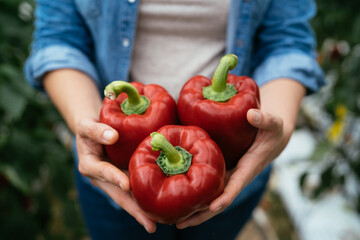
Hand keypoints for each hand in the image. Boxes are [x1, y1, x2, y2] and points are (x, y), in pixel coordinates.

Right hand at [76, 118, 156, 232]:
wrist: (93, 130)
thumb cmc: (88, 126)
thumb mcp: (86, 126)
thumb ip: (96, 130)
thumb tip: (113, 136)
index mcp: (90, 166)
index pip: (103, 172)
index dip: (114, 177)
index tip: (126, 185)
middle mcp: (102, 178)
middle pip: (119, 196)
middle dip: (134, 210)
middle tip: (150, 225)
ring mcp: (114, 181)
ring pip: (129, 197)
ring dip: (142, 210)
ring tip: (157, 223)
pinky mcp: (125, 178)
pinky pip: (136, 189)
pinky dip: (146, 197)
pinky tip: (161, 206)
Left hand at [176, 108, 287, 228]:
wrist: (271, 138)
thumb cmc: (273, 131)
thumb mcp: (273, 123)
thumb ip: (265, 119)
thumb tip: (251, 114)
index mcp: (249, 168)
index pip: (236, 186)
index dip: (225, 197)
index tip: (212, 207)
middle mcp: (237, 177)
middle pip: (219, 201)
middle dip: (201, 214)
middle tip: (179, 224)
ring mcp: (228, 176)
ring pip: (211, 197)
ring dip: (194, 210)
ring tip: (173, 220)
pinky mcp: (222, 172)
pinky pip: (208, 187)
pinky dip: (195, 195)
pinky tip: (178, 198)